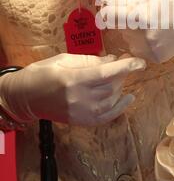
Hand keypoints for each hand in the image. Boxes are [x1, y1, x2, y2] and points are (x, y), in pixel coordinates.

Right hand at [0, 53, 145, 125]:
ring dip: (120, 87)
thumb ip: (91, 60)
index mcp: (73, 79)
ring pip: (112, 100)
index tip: (140, 61)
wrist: (26, 96)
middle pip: (111, 86)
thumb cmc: (43, 72)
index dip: (126, 66)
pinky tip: (128, 97)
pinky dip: (120, 107)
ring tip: (118, 77)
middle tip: (122, 63)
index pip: (107, 73)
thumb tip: (114, 59)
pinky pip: (107, 116)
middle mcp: (79, 98)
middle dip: (121, 74)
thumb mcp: (65, 59)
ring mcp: (80, 113)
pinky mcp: (81, 121)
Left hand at [96, 0, 173, 62]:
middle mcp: (145, 36)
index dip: (107, 10)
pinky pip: (139, 49)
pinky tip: (159, 35)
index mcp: (141, 16)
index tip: (110, 8)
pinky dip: (144, 42)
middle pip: (120, 27)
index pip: (108, 16)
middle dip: (127, 20)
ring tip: (155, 24)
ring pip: (128, 40)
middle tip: (145, 14)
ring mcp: (151, 50)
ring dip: (134, 32)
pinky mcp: (156, 58)